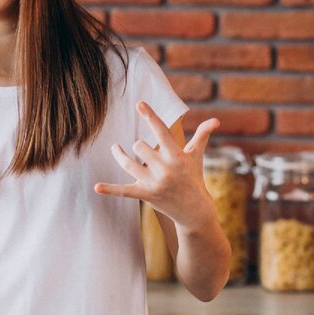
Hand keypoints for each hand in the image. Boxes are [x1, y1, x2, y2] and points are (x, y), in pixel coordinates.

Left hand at [94, 101, 219, 228]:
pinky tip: (97, 187)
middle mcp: (165, 169)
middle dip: (139, 145)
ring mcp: (154, 183)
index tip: (139, 103)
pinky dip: (110, 189)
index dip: (150, 116)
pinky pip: (124, 191)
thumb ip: (202, 135)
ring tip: (116, 149)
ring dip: (119, 155)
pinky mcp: (145, 195)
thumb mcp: (197, 156)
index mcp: (177, 156)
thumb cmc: (194, 177)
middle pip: (140, 146)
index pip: (161, 131)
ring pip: (128, 163)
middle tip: (141, 148)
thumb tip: (216, 120)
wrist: (194, 211)